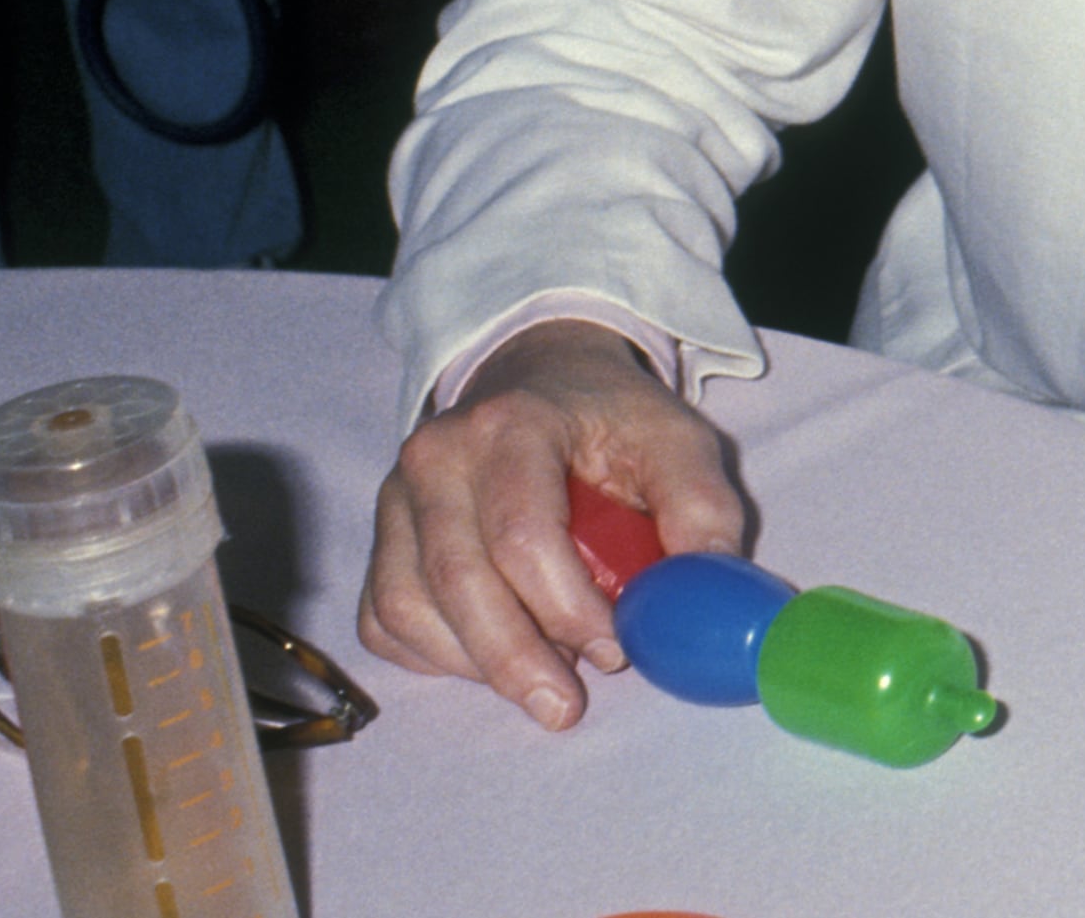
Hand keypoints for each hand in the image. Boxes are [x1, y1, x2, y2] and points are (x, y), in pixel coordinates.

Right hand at [359, 320, 748, 727]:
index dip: (567, 607)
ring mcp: (396, 499)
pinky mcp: (382, 540)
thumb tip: (703, 597)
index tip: (616, 650)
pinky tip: (493, 658)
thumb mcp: (676, 441)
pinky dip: (438, 657)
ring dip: (478, 664)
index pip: (523, 533)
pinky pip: (387, 622)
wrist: (542, 376)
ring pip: (412, 609)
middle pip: (458, 580)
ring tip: (543, 677)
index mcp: (511, 423)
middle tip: (565, 707)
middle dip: (515, 658)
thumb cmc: (611, 418)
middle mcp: (436, 457)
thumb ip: (702, 510)